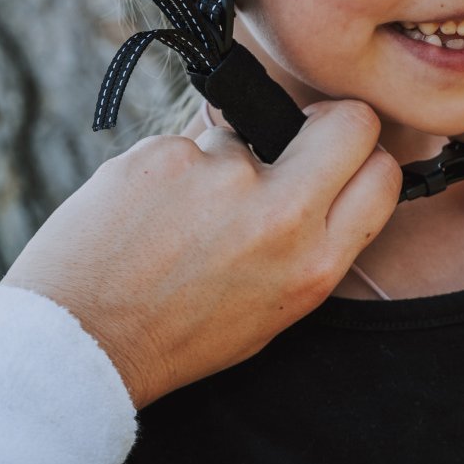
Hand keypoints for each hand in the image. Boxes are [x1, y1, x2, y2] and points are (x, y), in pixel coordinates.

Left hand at [3, 100, 399, 407]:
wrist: (80, 340)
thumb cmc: (177, 332)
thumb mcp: (275, 309)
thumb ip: (313, 243)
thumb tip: (333, 176)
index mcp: (314, 263)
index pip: (383, 172)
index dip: (364, 158)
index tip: (340, 159)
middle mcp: (280, 216)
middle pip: (347, 123)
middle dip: (327, 122)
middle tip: (291, 139)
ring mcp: (222, 177)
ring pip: (244, 135)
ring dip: (220, 163)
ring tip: (177, 221)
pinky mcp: (167, 154)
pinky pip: (184, 143)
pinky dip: (169, 171)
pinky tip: (144, 214)